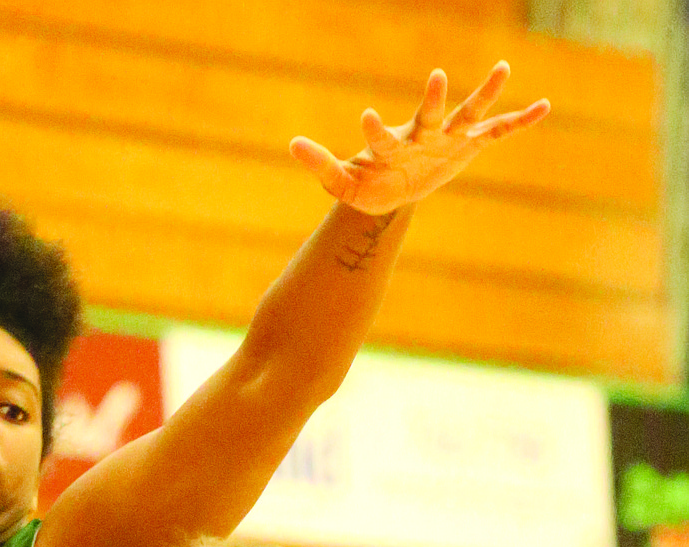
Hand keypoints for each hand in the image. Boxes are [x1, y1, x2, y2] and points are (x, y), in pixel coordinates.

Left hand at [290, 63, 549, 216]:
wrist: (394, 190)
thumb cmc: (368, 183)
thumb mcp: (343, 183)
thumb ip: (320, 165)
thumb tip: (291, 144)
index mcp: (392, 146)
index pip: (381, 138)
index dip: (373, 130)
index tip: (365, 117)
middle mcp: (422, 136)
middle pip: (428, 114)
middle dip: (431, 99)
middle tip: (434, 77)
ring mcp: (447, 139)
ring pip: (468, 113)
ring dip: (485, 93)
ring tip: (503, 67)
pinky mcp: (467, 147)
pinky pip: (497, 133)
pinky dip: (519, 122)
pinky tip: (543, 108)